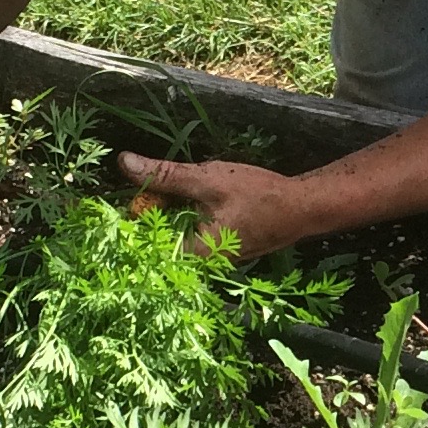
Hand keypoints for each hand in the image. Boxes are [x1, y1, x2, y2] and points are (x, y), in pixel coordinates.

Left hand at [119, 150, 312, 257]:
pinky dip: (187, 215)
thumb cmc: (258, 195)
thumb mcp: (207, 179)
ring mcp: (211, 259)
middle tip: (150, 181)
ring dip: (170, 210)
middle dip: (153, 209)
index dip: (134, 214)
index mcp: (192, 254)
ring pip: (176, 234)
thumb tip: (125, 163)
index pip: (145, 241)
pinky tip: (192, 198)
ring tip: (171, 188)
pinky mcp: (220, 250)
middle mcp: (200, 265)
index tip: (133, 189)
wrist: (302, 207)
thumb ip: (165, 175)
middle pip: (159, 239)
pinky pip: (192, 234)